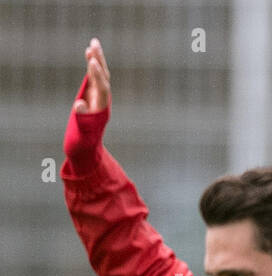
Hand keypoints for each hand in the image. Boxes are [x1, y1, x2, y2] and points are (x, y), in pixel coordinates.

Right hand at [64, 38, 111, 173]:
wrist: (86, 148)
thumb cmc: (82, 142)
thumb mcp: (81, 132)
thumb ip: (81, 118)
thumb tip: (79, 105)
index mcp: (102, 109)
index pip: (103, 89)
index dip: (98, 76)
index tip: (93, 62)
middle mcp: (103, 101)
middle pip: (104, 78)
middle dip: (100, 62)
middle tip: (95, 44)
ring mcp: (98, 97)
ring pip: (100, 75)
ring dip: (97, 59)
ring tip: (93, 43)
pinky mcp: (92, 95)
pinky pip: (94, 78)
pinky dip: (92, 65)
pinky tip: (89, 53)